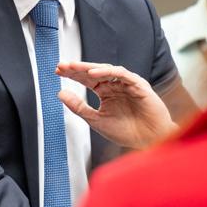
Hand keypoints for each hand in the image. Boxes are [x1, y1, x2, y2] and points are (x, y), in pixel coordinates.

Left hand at [56, 61, 177, 148]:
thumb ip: (78, 107)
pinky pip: (122, 74)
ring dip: (89, 67)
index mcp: (106, 93)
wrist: (149, 141)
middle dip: (77, 68)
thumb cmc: (127, 132)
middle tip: (62, 65)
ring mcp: (126, 84)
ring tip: (74, 67)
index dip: (72, 74)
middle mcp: (115, 86)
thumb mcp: (96, 119)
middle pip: (93, 72)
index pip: (86, 79)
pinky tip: (93, 74)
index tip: (57, 71)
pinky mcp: (138, 84)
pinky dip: (107, 72)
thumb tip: (60, 93)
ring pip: (106, 70)